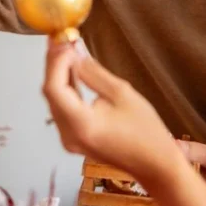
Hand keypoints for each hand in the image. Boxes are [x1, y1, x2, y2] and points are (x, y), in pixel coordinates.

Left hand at [42, 42, 181, 184]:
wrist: (155, 165)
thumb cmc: (145, 130)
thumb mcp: (122, 93)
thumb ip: (94, 73)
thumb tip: (75, 54)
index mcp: (81, 124)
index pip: (54, 88)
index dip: (56, 62)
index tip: (64, 42)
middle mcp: (68, 135)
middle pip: (51, 94)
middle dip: (55, 65)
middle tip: (61, 40)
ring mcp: (69, 140)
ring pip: (54, 101)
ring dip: (59, 75)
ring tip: (66, 50)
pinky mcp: (74, 140)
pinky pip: (62, 110)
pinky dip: (66, 90)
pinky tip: (72, 72)